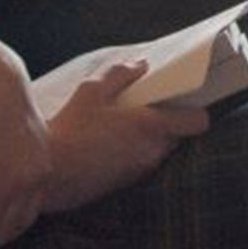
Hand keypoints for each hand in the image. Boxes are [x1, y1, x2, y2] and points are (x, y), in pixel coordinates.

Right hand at [42, 61, 208, 213]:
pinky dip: (136, 152)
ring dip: (151, 138)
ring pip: (160, 150)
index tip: (187, 99)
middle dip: (170, 121)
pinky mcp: (127, 184)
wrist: (49, 175)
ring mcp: (141, 170)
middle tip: (149, 106)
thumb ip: (120, 74)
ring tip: (125, 123)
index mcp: (151, 126)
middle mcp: (153, 151)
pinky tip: (112, 142)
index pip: (198, 122)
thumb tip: (140, 65)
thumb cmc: (71, 129)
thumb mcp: (92, 90)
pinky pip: (142, 163)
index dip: (197, 109)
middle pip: (178, 135)